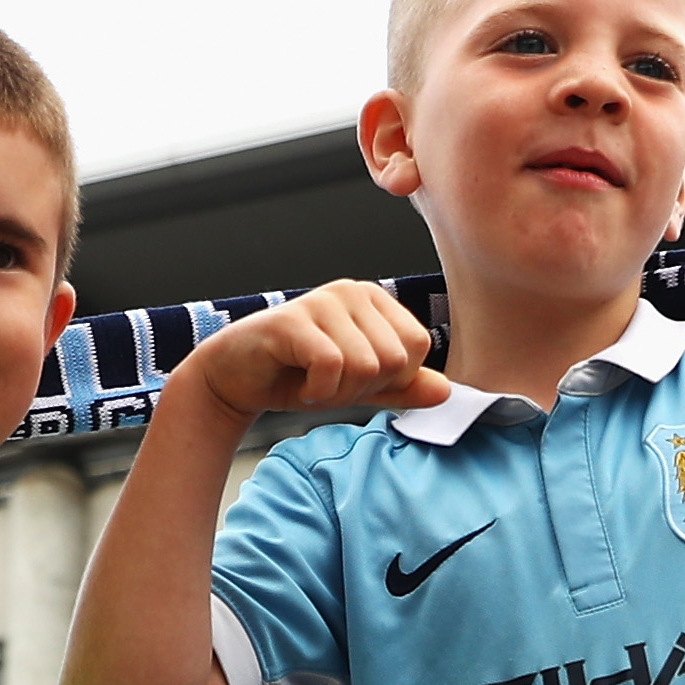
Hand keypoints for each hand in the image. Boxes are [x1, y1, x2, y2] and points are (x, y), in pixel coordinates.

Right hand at [179, 278, 445, 422]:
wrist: (236, 380)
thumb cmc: (298, 378)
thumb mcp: (359, 388)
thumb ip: (403, 388)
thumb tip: (447, 391)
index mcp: (375, 300)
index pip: (417, 346)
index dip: (391, 378)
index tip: (354, 378)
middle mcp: (352, 291)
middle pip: (394, 359)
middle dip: (363, 388)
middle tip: (329, 383)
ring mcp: (322, 301)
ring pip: (365, 366)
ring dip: (336, 392)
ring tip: (311, 381)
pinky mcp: (293, 321)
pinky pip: (331, 367)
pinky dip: (316, 391)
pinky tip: (298, 382)